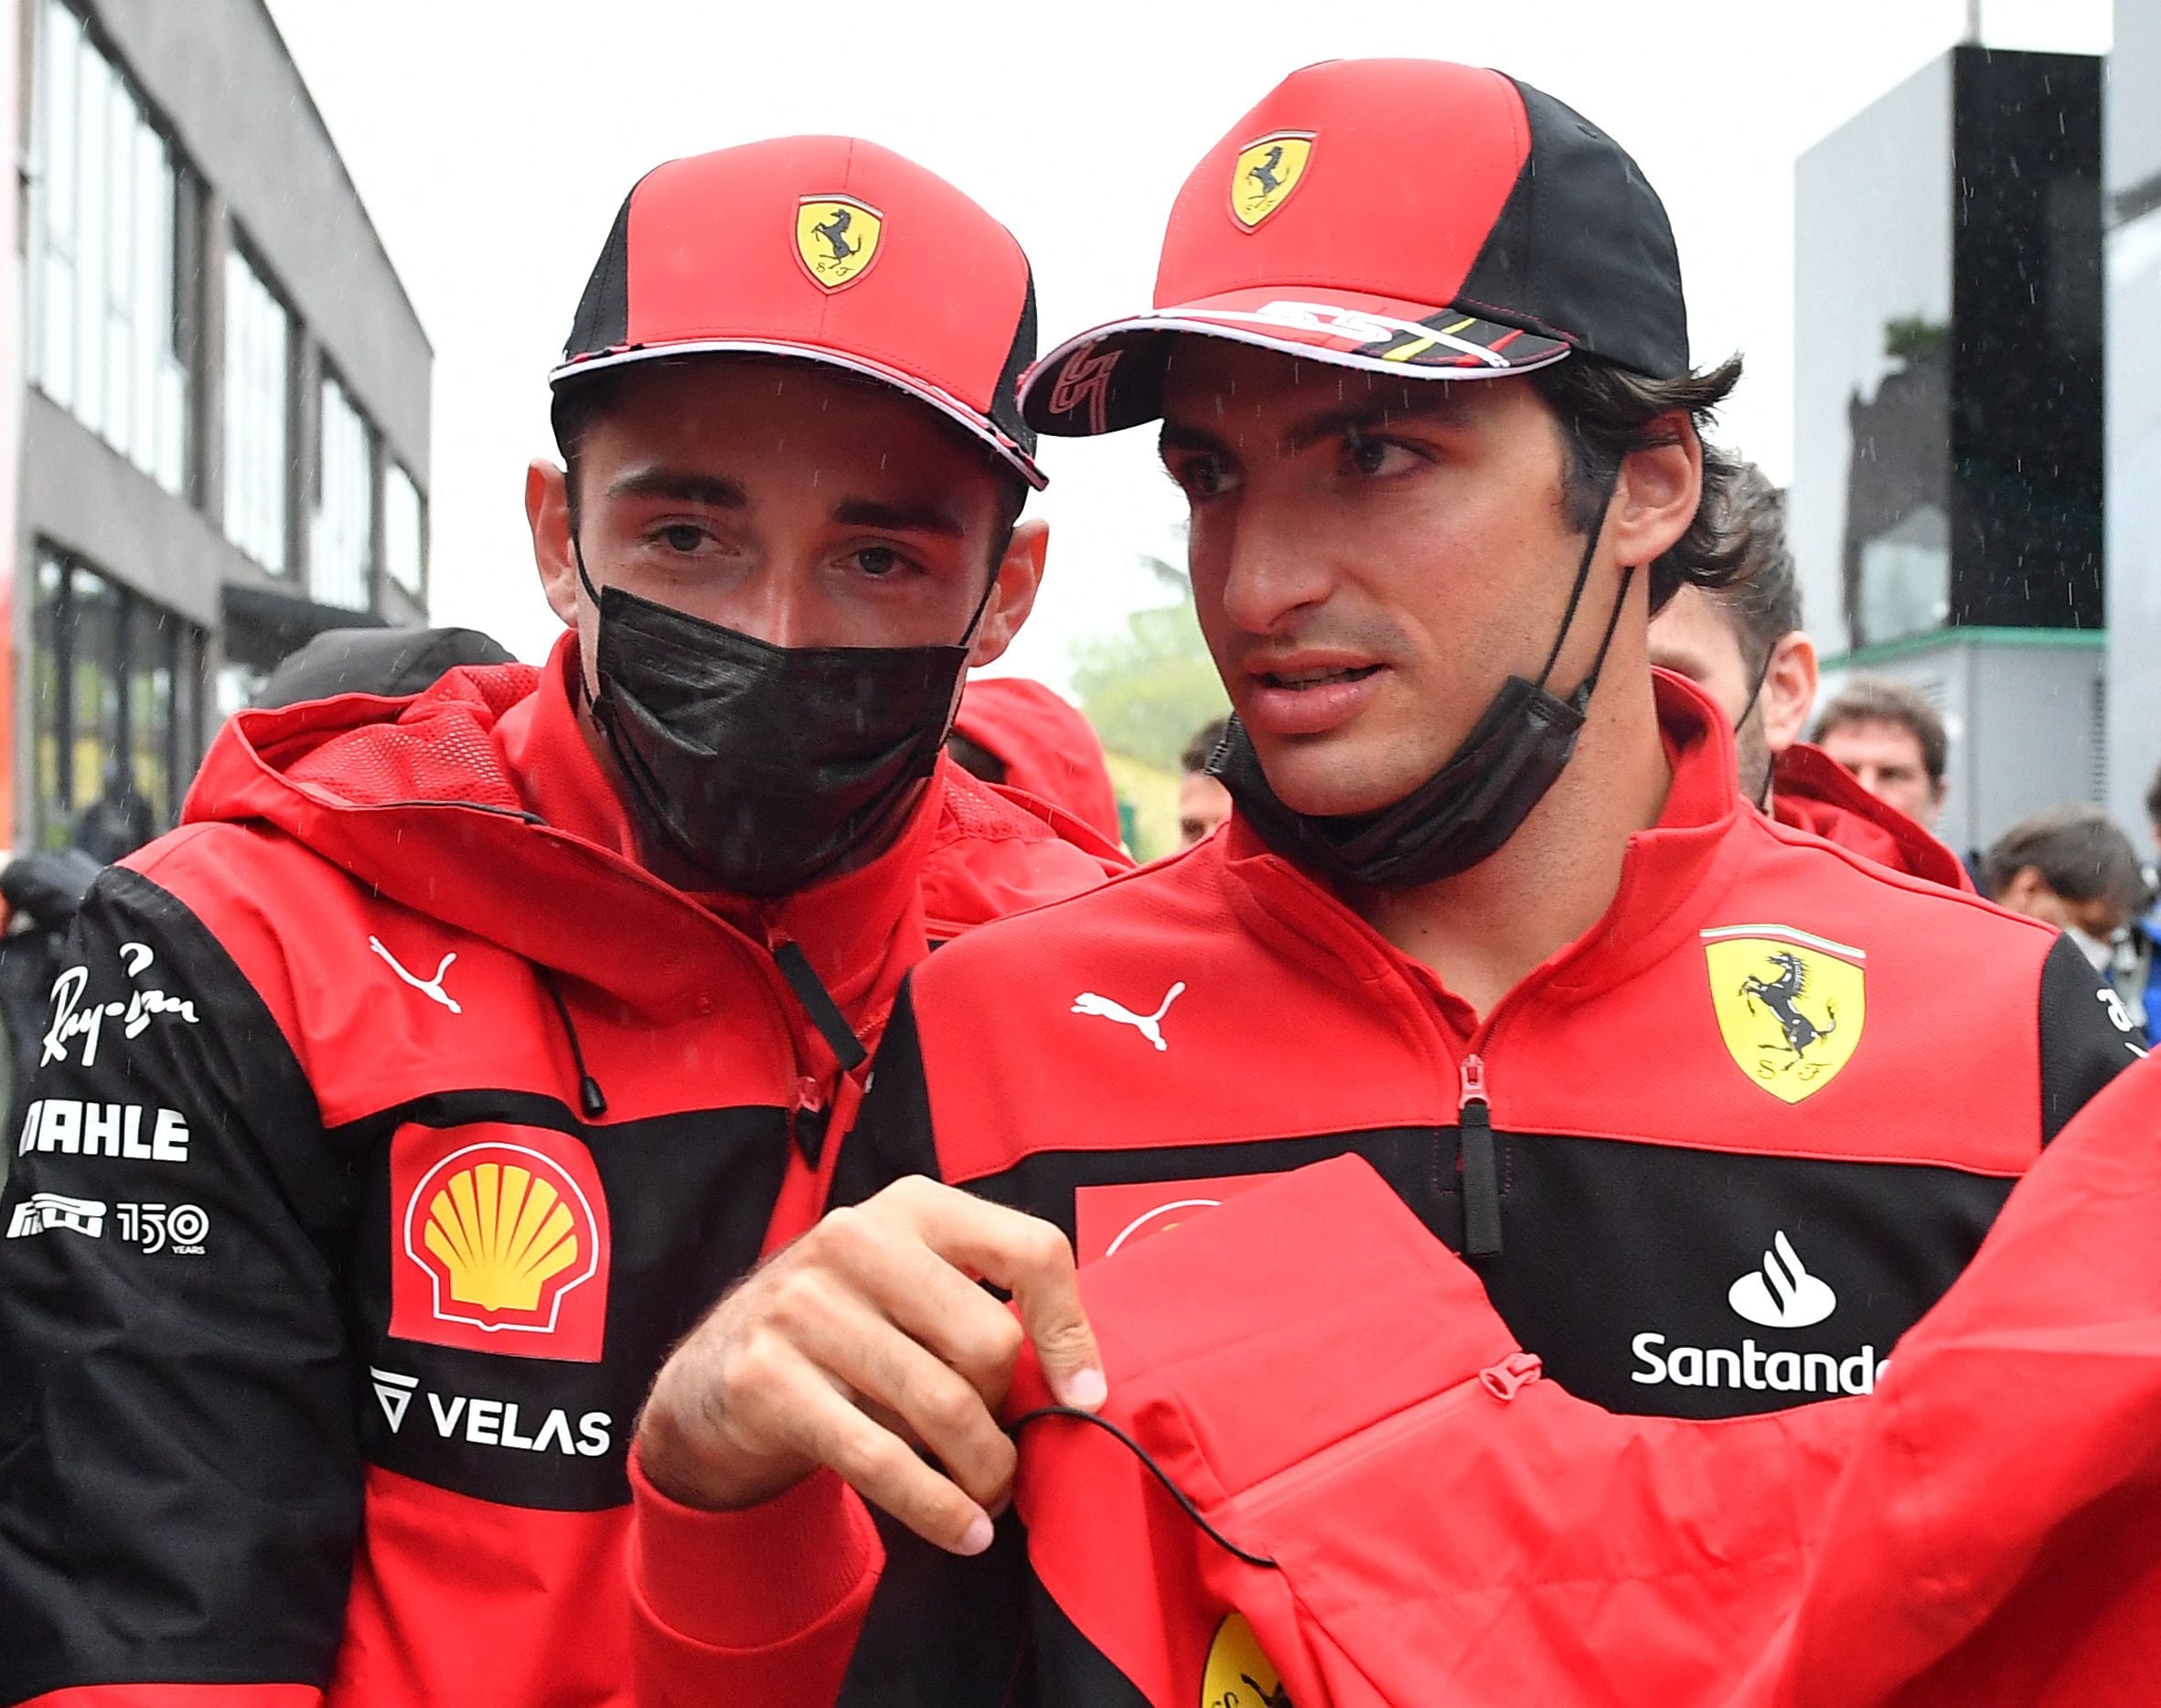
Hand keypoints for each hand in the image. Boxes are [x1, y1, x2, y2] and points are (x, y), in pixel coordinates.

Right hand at [634, 1176, 1104, 1555]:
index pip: (1031, 1250)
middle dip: (1009, 1415)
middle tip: (1005, 1455)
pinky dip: (937, 1507)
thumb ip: (980, 1309)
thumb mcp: (911, 1287)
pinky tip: (963, 1531)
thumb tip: (1078, 1388)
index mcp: (914, 1206)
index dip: (1073, 1331)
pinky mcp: (767, 1378)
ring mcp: (804, 1305)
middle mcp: (856, 1240)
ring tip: (991, 1498)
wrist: (713, 1374)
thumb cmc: (847, 1331)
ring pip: (943, 1406)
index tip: (1087, 1396)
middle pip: (990, 1342)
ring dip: (983, 1472)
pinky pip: (882, 1458)